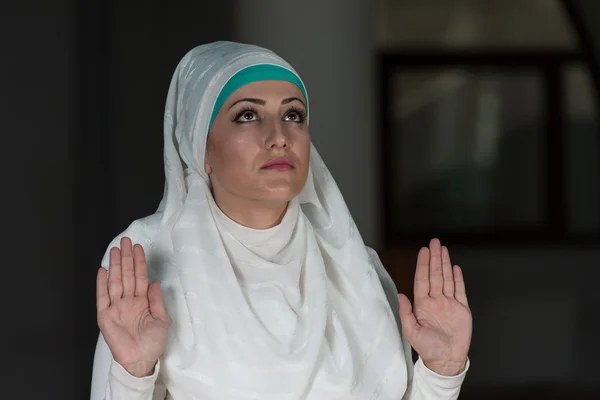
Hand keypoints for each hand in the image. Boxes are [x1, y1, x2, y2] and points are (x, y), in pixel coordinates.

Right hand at [96, 237, 168, 376]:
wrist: (141, 360)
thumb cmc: (153, 343)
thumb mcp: (161, 319)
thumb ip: (156, 300)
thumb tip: (154, 281)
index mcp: (142, 301)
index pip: (139, 277)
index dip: (139, 262)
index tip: (138, 248)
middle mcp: (128, 301)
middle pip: (126, 275)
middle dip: (126, 258)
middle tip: (126, 241)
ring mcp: (116, 307)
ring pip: (115, 281)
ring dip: (115, 265)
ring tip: (115, 250)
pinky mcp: (105, 316)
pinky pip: (102, 297)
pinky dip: (101, 284)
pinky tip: (102, 271)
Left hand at [398, 238, 471, 375]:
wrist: (447, 360)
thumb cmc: (428, 349)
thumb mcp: (412, 332)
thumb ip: (406, 313)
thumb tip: (400, 295)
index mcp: (423, 305)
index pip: (422, 279)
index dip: (423, 265)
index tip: (423, 251)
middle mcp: (436, 301)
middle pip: (435, 275)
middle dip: (434, 258)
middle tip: (434, 242)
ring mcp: (449, 304)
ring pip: (446, 279)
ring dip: (444, 264)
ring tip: (443, 249)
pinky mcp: (462, 309)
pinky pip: (460, 290)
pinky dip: (457, 278)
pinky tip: (454, 267)